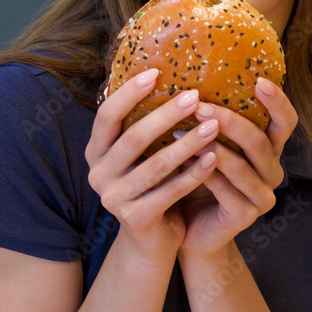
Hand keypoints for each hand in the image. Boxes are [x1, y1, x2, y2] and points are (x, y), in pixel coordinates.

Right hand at [85, 69, 221, 260]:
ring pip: (155, 166)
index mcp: (96, 151)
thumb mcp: (141, 154)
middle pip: (133, 138)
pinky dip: (194, 174)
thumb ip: (143, 124)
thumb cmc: (152, 185)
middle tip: (194, 96)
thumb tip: (164, 71)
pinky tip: (214, 158)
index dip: (128, 94)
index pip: (106, 116)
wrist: (152, 240)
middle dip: (165, 115)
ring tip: (214, 125)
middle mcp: (98, 174)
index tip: (155, 72)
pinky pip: (170, 192)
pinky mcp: (136, 219)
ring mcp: (114, 199)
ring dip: (187, 144)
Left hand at [176, 79, 298, 261]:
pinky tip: (182, 158)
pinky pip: (225, 189)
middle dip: (228, 120)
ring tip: (180, 130)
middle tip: (198, 105)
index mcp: (270, 150)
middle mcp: (272, 172)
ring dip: (209, 145)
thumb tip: (192, 80)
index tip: (259, 80)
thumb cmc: (198, 180)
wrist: (192, 230)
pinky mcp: (245, 216)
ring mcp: (262, 197)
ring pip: (241, 165)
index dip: (277, 102)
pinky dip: (202, 171)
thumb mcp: (209, 146)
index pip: (286, 122)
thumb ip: (212, 121)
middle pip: (259, 141)